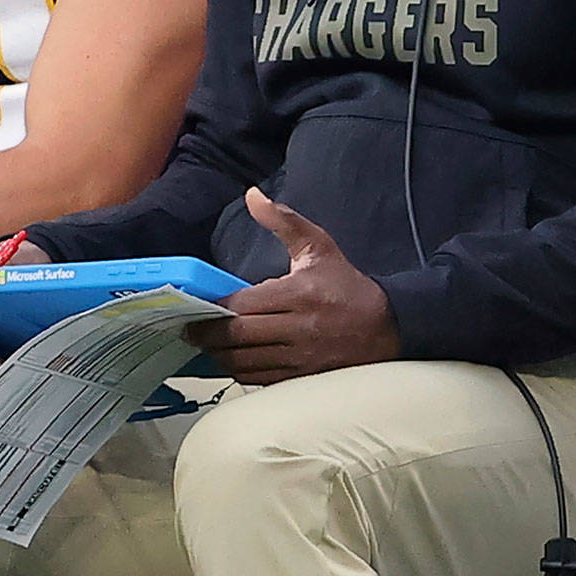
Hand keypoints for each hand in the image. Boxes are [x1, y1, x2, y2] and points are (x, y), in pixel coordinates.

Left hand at [184, 188, 400, 385]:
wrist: (385, 326)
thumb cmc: (346, 285)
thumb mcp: (318, 246)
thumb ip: (283, 221)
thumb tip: (252, 195)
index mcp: (298, 295)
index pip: (244, 305)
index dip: (215, 308)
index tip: (197, 303)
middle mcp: (298, 329)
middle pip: (238, 338)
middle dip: (208, 335)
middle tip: (189, 328)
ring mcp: (300, 358)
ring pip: (245, 364)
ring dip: (219, 356)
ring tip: (205, 344)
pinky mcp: (301, 377)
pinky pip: (260, 379)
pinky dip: (239, 371)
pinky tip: (229, 359)